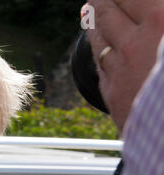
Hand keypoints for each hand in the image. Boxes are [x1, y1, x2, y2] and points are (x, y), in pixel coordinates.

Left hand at [85, 0, 163, 133]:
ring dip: (93, 22)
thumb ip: (162, 24)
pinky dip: (97, 50)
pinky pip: (99, 65)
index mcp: (160, 24)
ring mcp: (119, 70)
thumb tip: (155, 17)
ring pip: (98, 39)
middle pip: (108, 13)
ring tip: (90, 11)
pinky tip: (99, 48)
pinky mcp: (113, 93)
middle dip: (102, 1)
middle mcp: (133, 44)